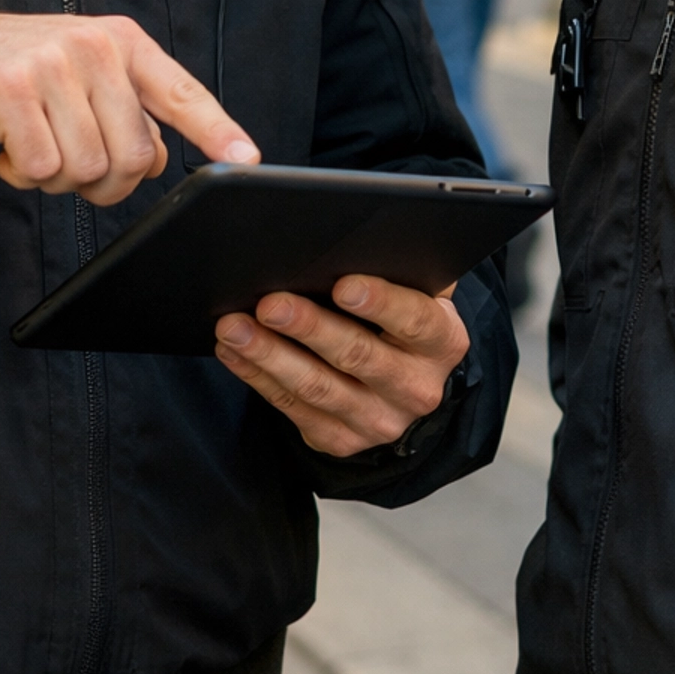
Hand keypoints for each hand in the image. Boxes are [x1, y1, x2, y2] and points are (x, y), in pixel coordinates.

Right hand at [0, 11, 258, 201]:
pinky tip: (7, 148)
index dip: (216, 130)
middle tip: (71, 166)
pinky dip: (23, 175)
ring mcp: (51, 65)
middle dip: (105, 183)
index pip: (181, 92)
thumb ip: (128, 111)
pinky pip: (40, 168)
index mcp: (123, 41)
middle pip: (134, 155)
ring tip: (35, 146)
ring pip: (86, 169)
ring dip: (58, 180)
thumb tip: (157, 160)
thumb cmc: (21, 72)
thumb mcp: (85, 75)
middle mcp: (94, 46)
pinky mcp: (9, 91)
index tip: (246, 160)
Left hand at [214, 273, 468, 456]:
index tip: (343, 285)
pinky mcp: (340, 439)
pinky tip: (233, 352)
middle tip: (269, 303)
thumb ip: (401, 266)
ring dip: (269, 355)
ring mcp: (378, 421)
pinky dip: (257, 377)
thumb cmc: (401, 321)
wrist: (403, 386)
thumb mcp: (417, 293)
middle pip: (358, 355)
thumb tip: (363, 234)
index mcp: (441, 342)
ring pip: (317, 387)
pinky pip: (292, 407)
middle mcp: (416, 388)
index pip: (416, 320)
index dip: (381, 302)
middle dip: (309, 327)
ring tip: (233, 327)